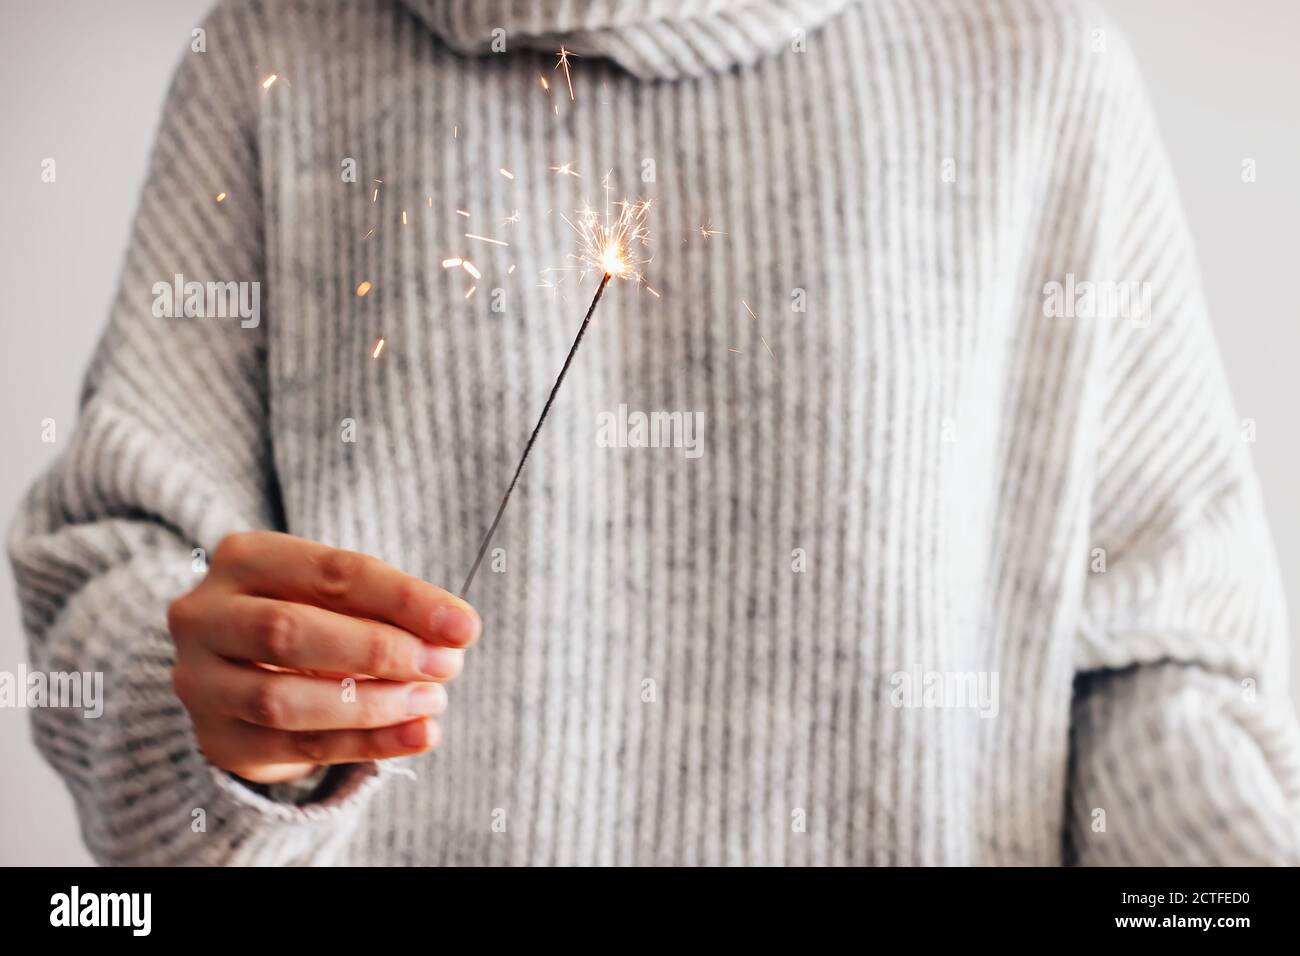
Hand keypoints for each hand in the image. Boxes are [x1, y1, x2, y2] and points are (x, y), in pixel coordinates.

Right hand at [167, 531, 480, 783]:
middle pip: (289, 632)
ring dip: (370, 704)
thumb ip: (385, 608)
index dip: (402, 600)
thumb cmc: (308, 615)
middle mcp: (205, 616)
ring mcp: (200, 681)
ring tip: (431, 702)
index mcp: (244, 558)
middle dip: (379, 651)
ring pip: (282, 700)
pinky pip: (295, 748)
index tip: (463, 625)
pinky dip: (365, 744)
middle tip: (445, 665)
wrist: (241, 668)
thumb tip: (453, 633)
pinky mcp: (217, 737)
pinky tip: (416, 736)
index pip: (330, 574)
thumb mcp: (338, 595)